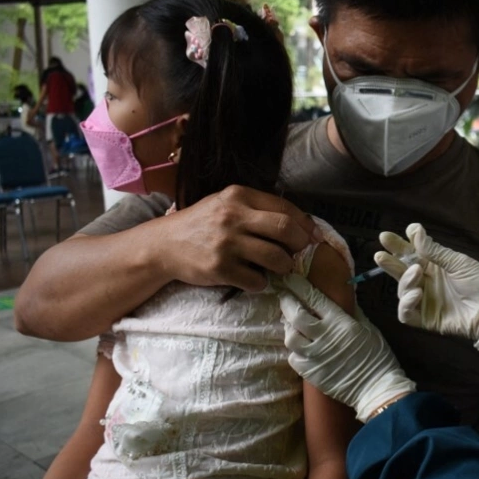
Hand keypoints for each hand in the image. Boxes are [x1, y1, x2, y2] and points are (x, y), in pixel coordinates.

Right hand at [158, 185, 322, 291]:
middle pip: (285, 229)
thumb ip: (257, 208)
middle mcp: (233, 216)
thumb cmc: (202, 224)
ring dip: (285, 266)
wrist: (164, 245)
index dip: (306, 224)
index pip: (285, 207)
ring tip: (279, 267)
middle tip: (300, 252)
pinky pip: (257, 280)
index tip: (314, 236)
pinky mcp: (220, 268)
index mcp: (238, 195)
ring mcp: (226, 243)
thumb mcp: (226, 204)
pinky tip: (254, 278)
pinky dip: (261, 282)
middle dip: (301, 244)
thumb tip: (301, 224)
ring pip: (276, 258)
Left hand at [279, 274, 415, 421]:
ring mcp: (314, 356)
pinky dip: (294, 349)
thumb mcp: (368, 327)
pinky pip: (293, 357)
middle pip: (295, 315)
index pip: (314, 299)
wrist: (376, 388)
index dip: (299, 286)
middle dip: (287, 302)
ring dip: (288, 327)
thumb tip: (341, 297)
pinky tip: (299, 346)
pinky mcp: (310, 373)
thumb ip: (352, 312)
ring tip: (291, 323)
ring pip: (290, 337)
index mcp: (339, 322)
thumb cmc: (377, 356)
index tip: (289, 278)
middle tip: (284, 296)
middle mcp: (323, 336)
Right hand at [375, 224, 478, 353]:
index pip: (412, 254)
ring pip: (402, 291)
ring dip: (404, 280)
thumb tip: (415, 232)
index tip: (395, 234)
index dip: (401, 245)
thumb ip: (435, 251)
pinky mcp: (426, 320)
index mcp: (435, 266)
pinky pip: (406, 314)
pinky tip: (415, 293)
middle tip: (380, 252)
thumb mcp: (459, 262)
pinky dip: (406, 304)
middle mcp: (427, 282)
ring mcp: (425, 301)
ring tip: (416, 272)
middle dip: (390, 261)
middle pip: (402, 271)